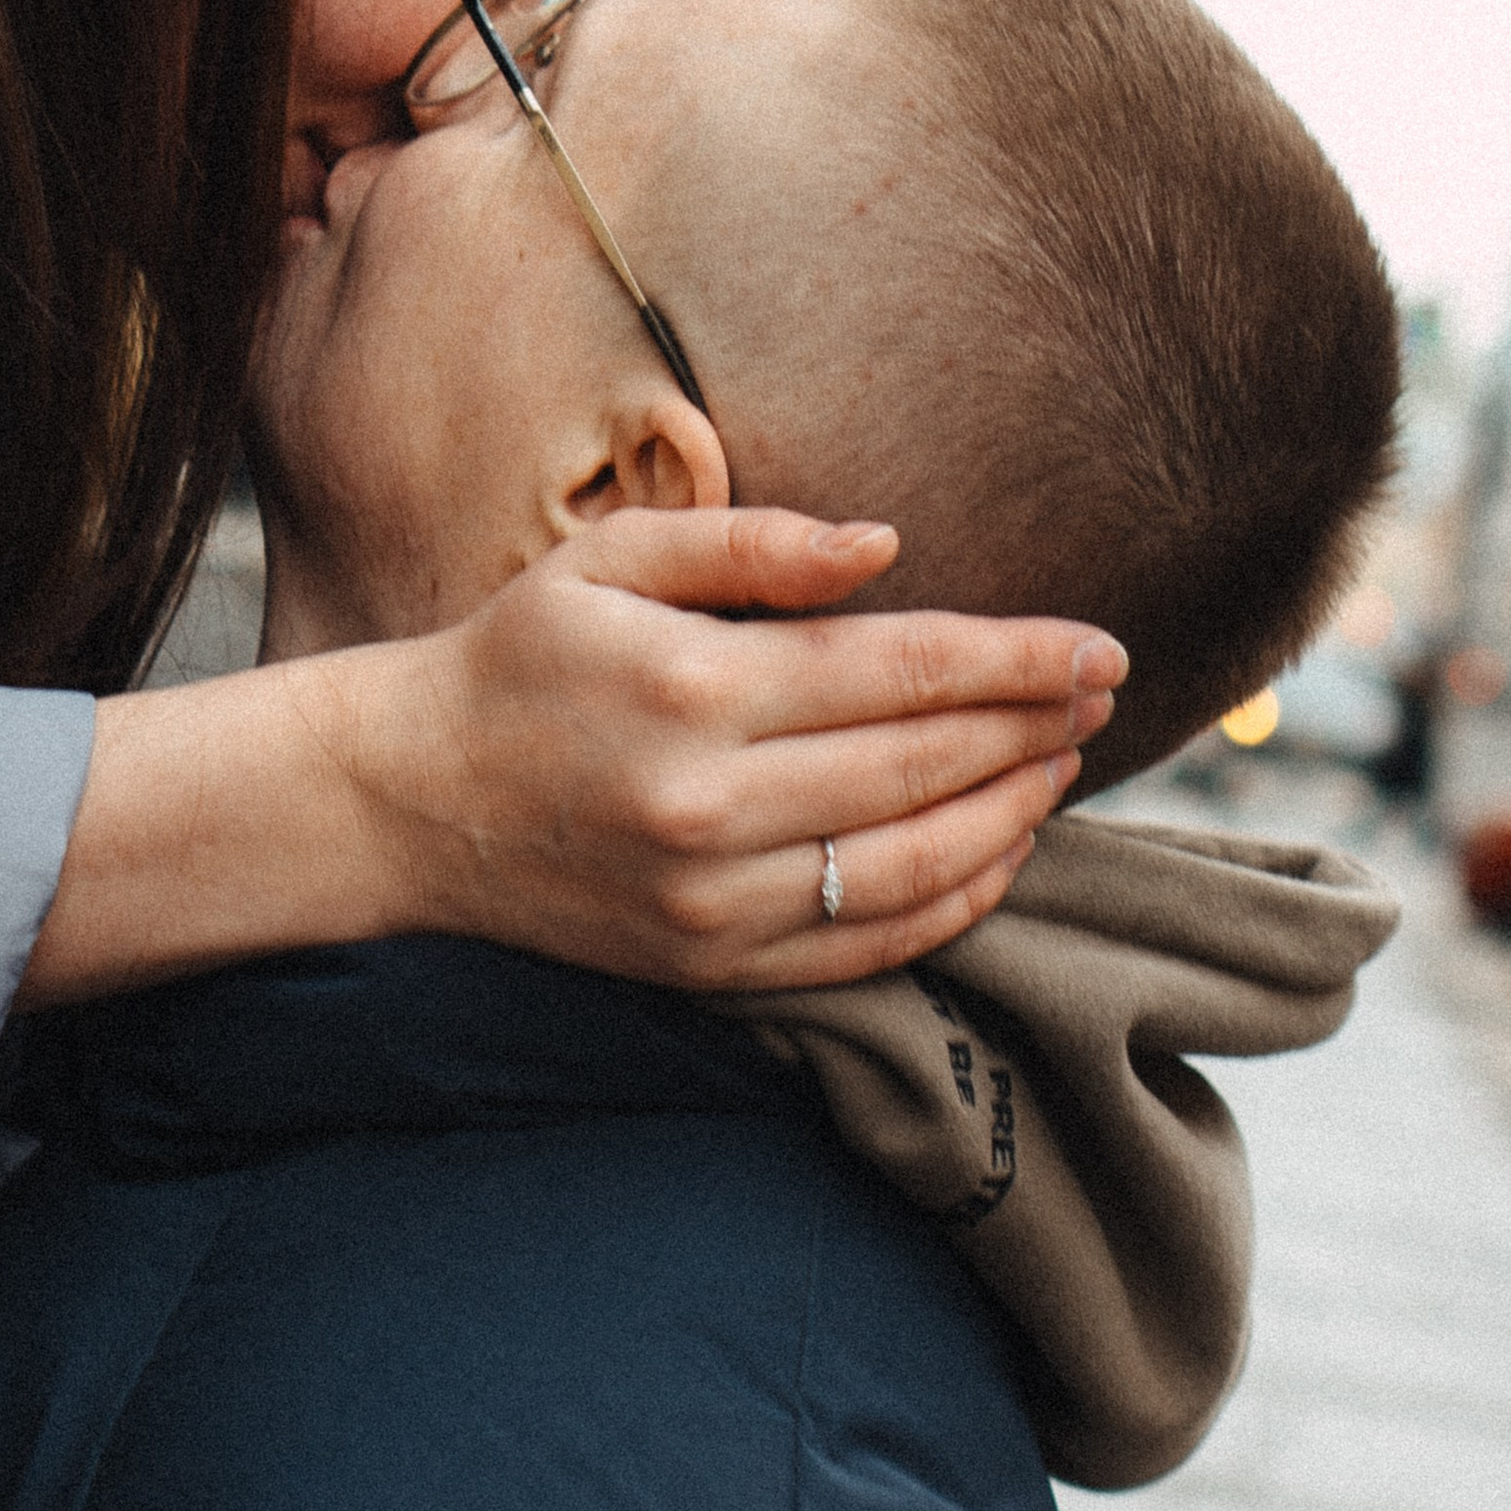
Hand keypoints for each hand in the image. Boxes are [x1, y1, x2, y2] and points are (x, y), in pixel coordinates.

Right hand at [336, 508, 1122, 991]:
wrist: (405, 802)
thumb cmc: (519, 658)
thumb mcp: (613, 560)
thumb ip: (753, 544)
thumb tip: (888, 547)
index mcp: (694, 688)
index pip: (905, 670)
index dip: (1018, 658)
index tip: (1100, 645)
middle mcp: (710, 806)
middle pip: (926, 766)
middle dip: (1034, 725)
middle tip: (1105, 695)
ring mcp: (712, 902)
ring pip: (914, 865)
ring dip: (1013, 815)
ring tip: (1060, 763)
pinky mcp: (709, 966)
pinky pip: (867, 947)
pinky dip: (952, 903)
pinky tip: (997, 854)